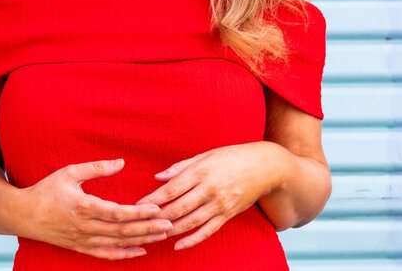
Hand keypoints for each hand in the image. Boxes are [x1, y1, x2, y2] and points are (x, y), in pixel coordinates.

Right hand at [18, 158, 173, 259]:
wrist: (23, 215)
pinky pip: (106, 254)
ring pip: (118, 243)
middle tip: (170, 223)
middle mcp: (85, 227)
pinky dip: (125, 254)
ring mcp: (83, 240)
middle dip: (148, 228)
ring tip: (162, 235)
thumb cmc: (46, 190)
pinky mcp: (81, 248)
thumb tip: (121, 162)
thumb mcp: (68, 173)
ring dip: (142, 240)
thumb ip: (96, 168)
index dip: (138, 212)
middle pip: (122, 230)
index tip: (156, 208)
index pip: (117, 212)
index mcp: (83, 206)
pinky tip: (141, 251)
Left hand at [135, 143, 281, 250]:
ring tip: (154, 234)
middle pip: (178, 208)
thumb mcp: (205, 155)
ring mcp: (219, 204)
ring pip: (190, 222)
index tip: (137, 205)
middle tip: (140, 223)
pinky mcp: (228, 215)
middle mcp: (209, 189)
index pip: (171, 189)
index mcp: (200, 171)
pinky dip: (192, 240)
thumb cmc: (231, 157)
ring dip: (170, 230)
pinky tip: (178, 245)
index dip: (153, 199)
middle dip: (157, 217)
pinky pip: (207, 231)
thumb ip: (180, 167)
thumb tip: (158, 178)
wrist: (264, 167)